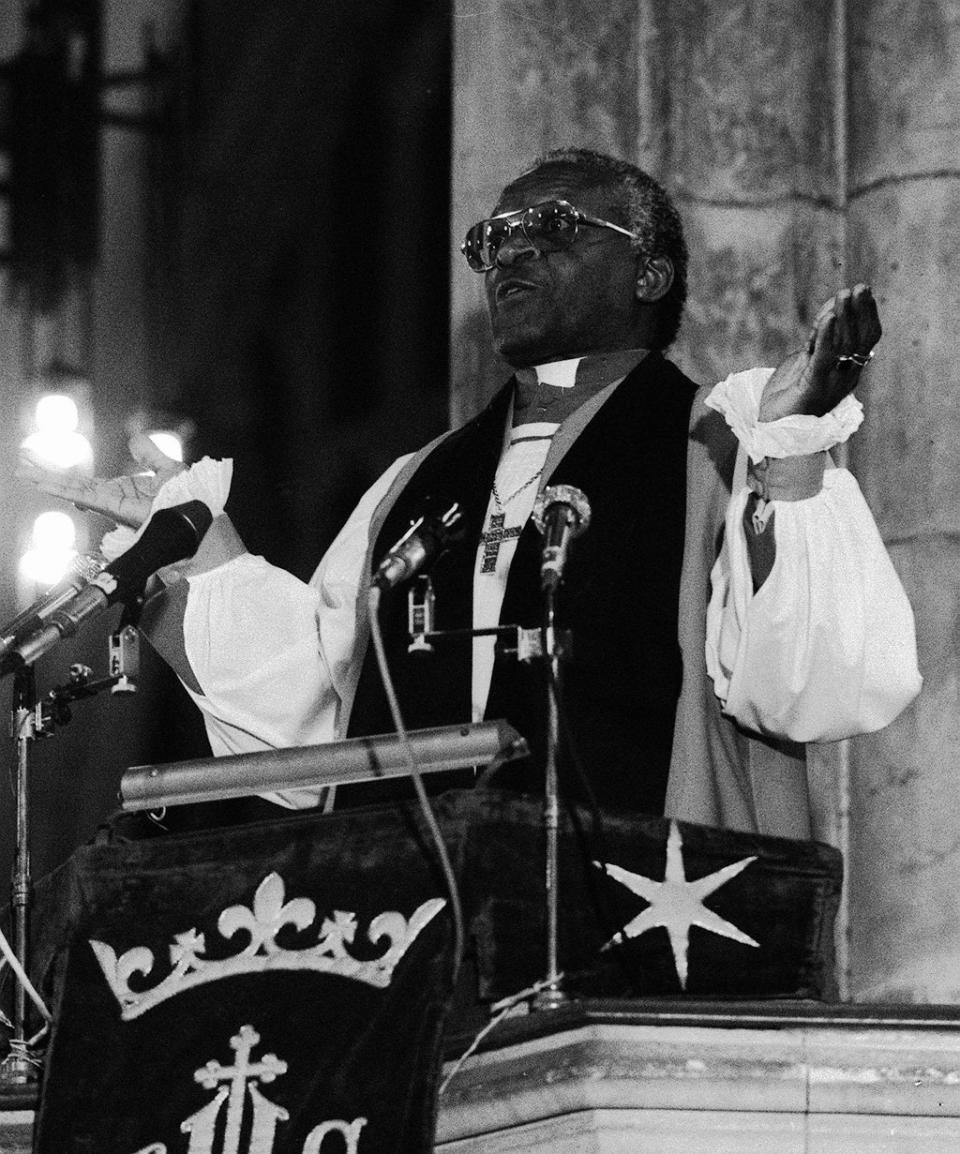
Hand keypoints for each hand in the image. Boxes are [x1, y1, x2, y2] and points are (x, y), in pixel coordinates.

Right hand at [17, 433, 185, 527]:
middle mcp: (115, 500)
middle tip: (21, 467)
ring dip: (48, 481)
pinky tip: (46, 484)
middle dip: (47, 476)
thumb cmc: (191, 499)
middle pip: (74, 486)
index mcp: (124, 492)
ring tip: (23, 472)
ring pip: (74, 491)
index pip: (88, 484)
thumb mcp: (168, 468)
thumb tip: (134, 439)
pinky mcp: (116, 507)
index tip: (46, 470)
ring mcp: (114, 504)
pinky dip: (65, 489)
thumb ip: (150, 455)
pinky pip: (86, 497)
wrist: (201, 511)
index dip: (67, 477)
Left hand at [759, 284, 880, 420]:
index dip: (866, 313)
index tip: (863, 290)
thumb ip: (817, 339)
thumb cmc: (787, 401)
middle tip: (859, 287)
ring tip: (844, 295)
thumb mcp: (803, 361)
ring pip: (846, 345)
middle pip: (860, 339)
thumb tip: (829, 310)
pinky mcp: (814, 387)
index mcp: (846, 371)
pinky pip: (824, 358)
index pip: (865, 338)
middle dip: (860, 310)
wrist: (774, 435)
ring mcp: (832, 383)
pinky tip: (828, 317)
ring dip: (845, 317)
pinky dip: (827, 336)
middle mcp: (845, 377)